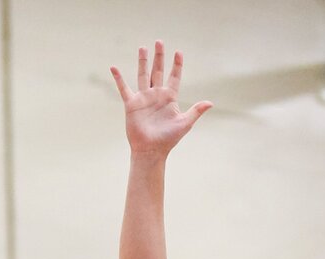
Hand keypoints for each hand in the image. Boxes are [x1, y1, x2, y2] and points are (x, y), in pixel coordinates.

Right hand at [111, 42, 211, 159]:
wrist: (151, 151)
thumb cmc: (168, 140)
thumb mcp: (184, 123)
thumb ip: (196, 111)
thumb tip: (210, 103)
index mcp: (169, 98)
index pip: (174, 77)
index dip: (177, 65)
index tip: (179, 53)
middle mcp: (156, 95)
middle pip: (158, 71)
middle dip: (159, 57)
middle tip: (159, 41)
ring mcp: (144, 98)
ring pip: (143, 75)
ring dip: (143, 61)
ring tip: (143, 48)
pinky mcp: (132, 104)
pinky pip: (124, 88)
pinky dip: (118, 78)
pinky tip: (114, 67)